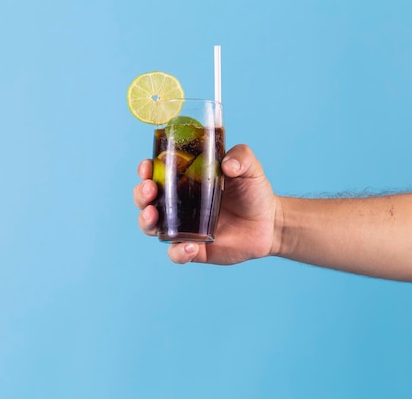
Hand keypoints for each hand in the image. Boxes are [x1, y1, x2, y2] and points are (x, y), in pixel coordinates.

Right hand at [133, 144, 277, 264]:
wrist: (270, 223)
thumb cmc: (254, 191)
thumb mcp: (250, 167)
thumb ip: (242, 157)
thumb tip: (228, 164)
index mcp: (185, 181)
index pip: (157, 173)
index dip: (147, 170)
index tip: (147, 166)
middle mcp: (179, 204)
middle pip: (147, 200)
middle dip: (141, 194)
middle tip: (149, 190)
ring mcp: (184, 228)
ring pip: (152, 227)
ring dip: (146, 221)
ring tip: (153, 216)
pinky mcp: (194, 249)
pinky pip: (177, 254)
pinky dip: (178, 252)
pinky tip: (190, 247)